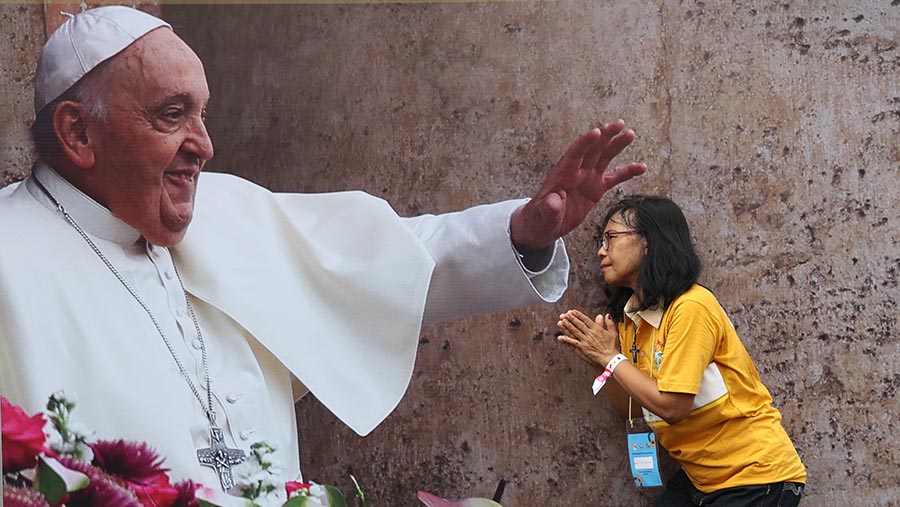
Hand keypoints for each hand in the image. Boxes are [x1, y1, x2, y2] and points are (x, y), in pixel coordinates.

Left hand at [510, 120, 645, 251]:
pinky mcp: (595, 189)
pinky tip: (641, 167)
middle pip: (592, 150)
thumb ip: (548, 208)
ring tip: (630, 134)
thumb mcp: (541, 215)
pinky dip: (627, 172)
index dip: (585, 143)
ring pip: (604, 158)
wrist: (543, 225)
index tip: (596, 132)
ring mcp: (587, 179)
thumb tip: (553, 202)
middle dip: (605, 136)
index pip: (574, 155)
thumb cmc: (539, 218)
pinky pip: (614, 178)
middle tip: (619, 124)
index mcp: (561, 175)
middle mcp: (576, 172)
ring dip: (616, 146)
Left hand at [557, 310, 620, 366]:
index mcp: (597, 329)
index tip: (572, 311)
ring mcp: (585, 341)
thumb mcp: (613, 333)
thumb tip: (607, 315)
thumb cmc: (612, 347)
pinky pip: (573, 343)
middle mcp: (590, 334)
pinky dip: (566, 340)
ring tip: (561, 321)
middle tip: (564, 314)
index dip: (578, 315)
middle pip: (578, 324)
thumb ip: (609, 323)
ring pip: (574, 332)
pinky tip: (560, 337)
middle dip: (570, 318)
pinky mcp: (583, 348)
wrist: (611, 359)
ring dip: (567, 326)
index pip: (585, 320)